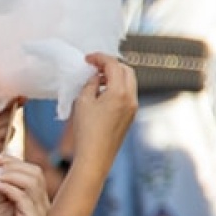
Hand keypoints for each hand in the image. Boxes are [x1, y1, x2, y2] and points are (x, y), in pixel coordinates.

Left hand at [0, 154, 49, 215]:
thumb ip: (1, 186)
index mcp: (36, 199)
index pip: (33, 171)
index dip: (14, 161)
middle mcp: (43, 204)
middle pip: (35, 173)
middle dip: (12, 166)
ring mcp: (40, 213)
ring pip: (32, 183)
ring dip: (10, 175)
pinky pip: (24, 198)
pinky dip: (9, 188)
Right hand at [66, 53, 137, 169]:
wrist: (95, 157)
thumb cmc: (86, 131)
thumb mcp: (83, 103)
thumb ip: (90, 84)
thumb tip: (95, 77)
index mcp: (119, 92)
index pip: (113, 65)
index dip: (100, 58)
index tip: (87, 59)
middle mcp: (131, 98)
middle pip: (127, 70)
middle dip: (111, 65)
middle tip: (94, 66)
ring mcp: (133, 108)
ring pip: (129, 82)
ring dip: (114, 77)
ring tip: (96, 80)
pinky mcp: (130, 116)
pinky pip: (127, 94)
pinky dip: (117, 88)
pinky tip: (102, 95)